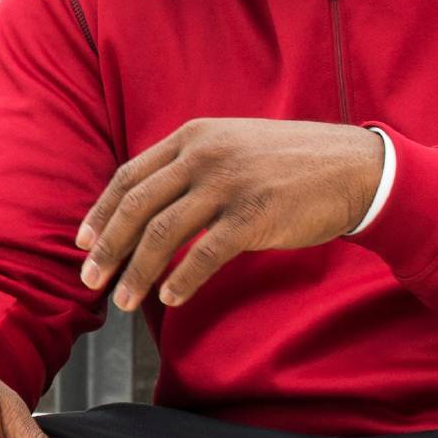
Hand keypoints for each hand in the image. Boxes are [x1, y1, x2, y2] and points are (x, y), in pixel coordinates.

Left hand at [76, 118, 383, 311]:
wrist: (353, 168)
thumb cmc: (287, 164)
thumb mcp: (231, 145)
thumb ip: (189, 165)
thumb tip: (145, 202)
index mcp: (193, 137)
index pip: (129, 177)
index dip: (101, 213)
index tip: (84, 242)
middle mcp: (204, 156)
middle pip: (137, 207)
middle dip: (107, 248)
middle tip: (89, 280)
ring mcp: (228, 185)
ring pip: (163, 235)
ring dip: (137, 273)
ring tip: (122, 300)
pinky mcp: (254, 216)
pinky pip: (204, 255)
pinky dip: (181, 281)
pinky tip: (170, 299)